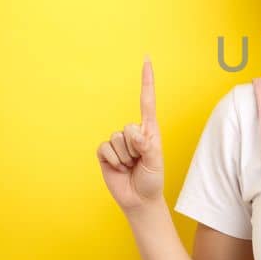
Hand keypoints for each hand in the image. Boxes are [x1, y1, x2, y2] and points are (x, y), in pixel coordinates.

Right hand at [96, 56, 166, 211]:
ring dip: (124, 158)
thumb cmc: (152, 179)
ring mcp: (118, 142)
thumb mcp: (155, 163)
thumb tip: (136, 135)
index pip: (146, 101)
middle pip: (128, 129)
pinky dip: (112, 161)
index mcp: (149, 130)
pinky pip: (104, 148)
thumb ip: (148, 147)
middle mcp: (133, 132)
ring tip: (130, 167)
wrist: (139, 199)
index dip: (146, 81)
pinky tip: (119, 168)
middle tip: (139, 163)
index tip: (146, 60)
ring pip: (116, 140)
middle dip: (135, 149)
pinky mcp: (105, 152)